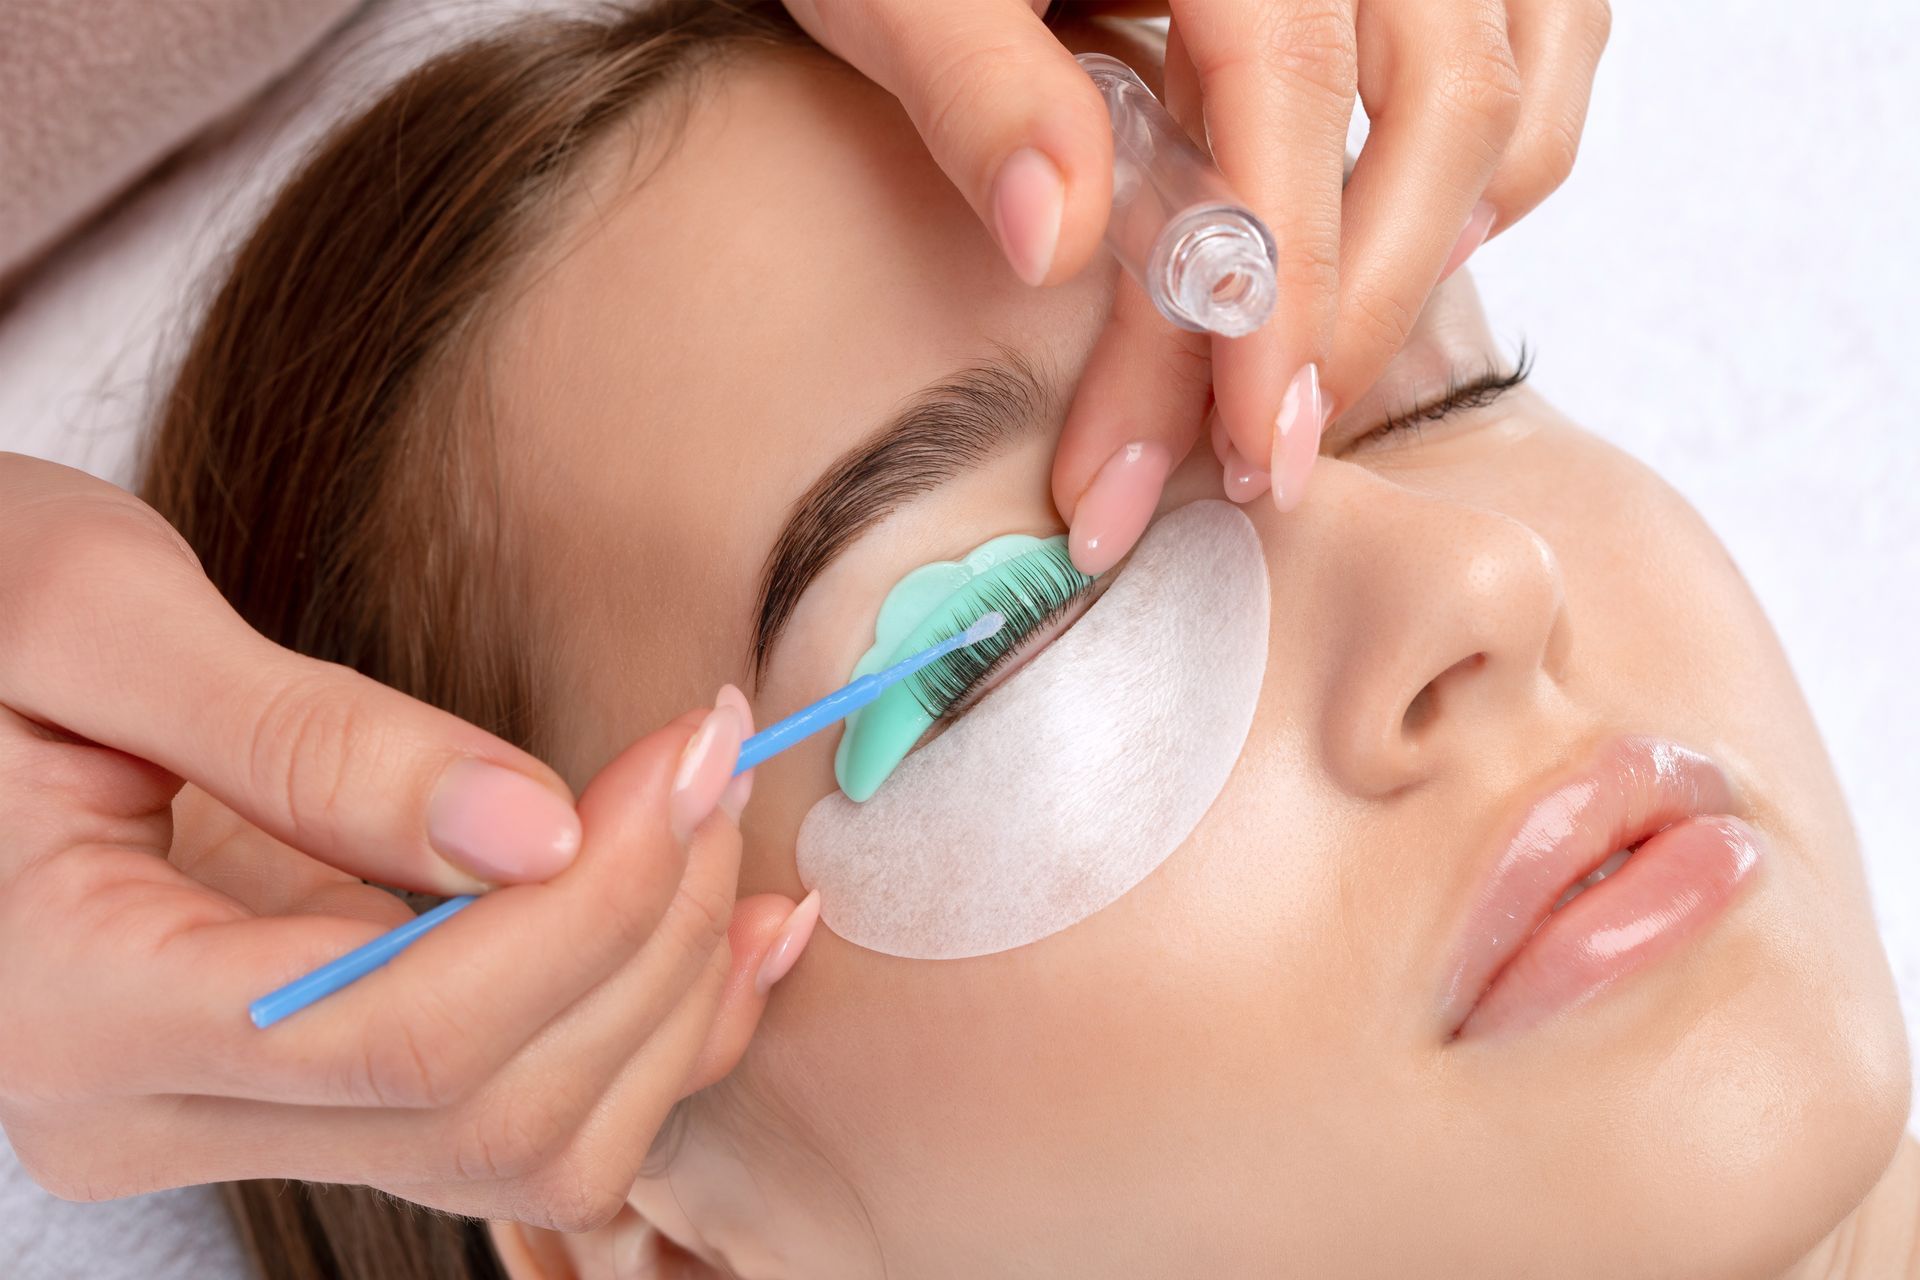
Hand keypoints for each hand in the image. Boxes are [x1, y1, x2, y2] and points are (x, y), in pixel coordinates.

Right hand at [0, 454, 816, 1228]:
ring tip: (717, 826)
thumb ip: (306, 735)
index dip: (592, 900)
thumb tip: (531, 830)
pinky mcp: (301, 1091)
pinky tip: (727, 928)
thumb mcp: (89, 616)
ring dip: (668, 992)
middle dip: (649, 930)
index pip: (404, 1029)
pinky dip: (650, 1029)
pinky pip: (516, 1119)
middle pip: (490, 1103)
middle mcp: (148, 1113)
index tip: (687, 747)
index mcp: (73, 1005)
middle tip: (712, 757)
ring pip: (527, 1146)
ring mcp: (228, 1124)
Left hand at [779, 0, 1607, 567]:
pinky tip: (1425, 248)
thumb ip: (971, 84)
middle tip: (1257, 466)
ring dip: (1435, 249)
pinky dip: (1509, 153)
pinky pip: (1543, 35)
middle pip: (1435, 100)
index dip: (1278, 281)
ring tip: (1317, 386)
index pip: (1285, 85)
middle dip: (1357, 313)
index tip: (1246, 440)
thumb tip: (1049, 244)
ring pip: (1508, 79)